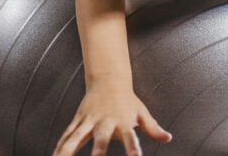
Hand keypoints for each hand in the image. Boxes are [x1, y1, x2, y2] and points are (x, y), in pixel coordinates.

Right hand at [53, 86, 171, 155]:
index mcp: (121, 121)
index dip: (132, 148)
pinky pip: (67, 135)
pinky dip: (60, 147)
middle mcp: (103, 121)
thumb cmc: (127, 100)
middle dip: (98, 149)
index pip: (129, 136)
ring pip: (75, 136)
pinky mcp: (77, 120)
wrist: (108, 79)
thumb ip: (153, 128)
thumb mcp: (141, 112)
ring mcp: (88, 121)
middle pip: (100, 137)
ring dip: (67, 151)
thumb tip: (168, 138)